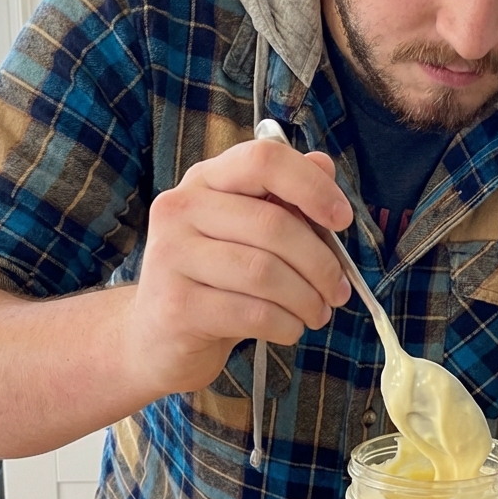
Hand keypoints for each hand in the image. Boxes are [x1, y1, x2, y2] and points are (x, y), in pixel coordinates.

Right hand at [127, 139, 352, 396]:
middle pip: (273, 224)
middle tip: (338, 290)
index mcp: (206, 180)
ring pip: (266, 273)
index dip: (312, 186)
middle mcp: (181, 208)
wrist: (156, 338)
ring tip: (318, 312)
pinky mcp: (176, 306)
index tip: (341, 219)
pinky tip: (289, 328)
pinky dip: (285, 325)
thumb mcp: (249, 234)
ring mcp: (172, 256)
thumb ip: (286, 199)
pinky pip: (252, 312)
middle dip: (321, 263)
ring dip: (307, 299)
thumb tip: (324, 165)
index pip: (263, 159)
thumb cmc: (215, 281)